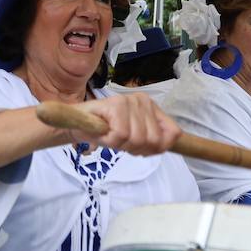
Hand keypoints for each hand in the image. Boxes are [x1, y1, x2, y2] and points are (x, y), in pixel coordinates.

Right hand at [63, 93, 182, 156]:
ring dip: (120, 146)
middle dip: (135, 149)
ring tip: (111, 137)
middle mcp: (143, 100)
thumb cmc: (106, 130)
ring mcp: (129, 101)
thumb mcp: (135, 136)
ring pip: (137, 139)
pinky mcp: (115, 105)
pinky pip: (121, 135)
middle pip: (153, 141)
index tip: (141, 150)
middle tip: (120, 142)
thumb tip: (173, 141)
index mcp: (151, 106)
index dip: (158, 148)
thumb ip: (154, 139)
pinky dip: (110, 142)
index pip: (173, 133)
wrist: (77, 123)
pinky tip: (103, 134)